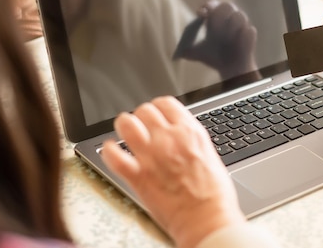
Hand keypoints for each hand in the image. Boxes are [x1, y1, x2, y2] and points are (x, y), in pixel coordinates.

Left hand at [101, 96, 245, 247]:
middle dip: (141, 116)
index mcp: (190, 132)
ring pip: (126, 124)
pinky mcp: (137, 177)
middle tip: (141, 124)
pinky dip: (109, 151)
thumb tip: (183, 137)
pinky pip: (113, 155)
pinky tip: (111, 151)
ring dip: (124, 125)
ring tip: (124, 131)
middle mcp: (169, 139)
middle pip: (145, 111)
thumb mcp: (210, 155)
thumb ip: (192, 142)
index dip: (158, 106)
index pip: (166, 103)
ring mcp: (151, 156)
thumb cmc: (214, 195)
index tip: (156, 112)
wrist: (207, 219)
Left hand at [183, 0, 257, 78]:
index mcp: (216, 20)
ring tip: (225, 38)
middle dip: (219, 13)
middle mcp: (229, 21)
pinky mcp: (250, 36)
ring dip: (231, 25)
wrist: (229, 70)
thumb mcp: (196, 54)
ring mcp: (241, 28)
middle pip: (228, 5)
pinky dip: (243, 35)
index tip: (201, 13)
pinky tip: (237, 44)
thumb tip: (179, 53)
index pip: (213, 4)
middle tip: (212, 25)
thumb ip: (186, 50)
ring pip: (240, 15)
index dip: (208, 6)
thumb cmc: (213, 58)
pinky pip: (250, 30)